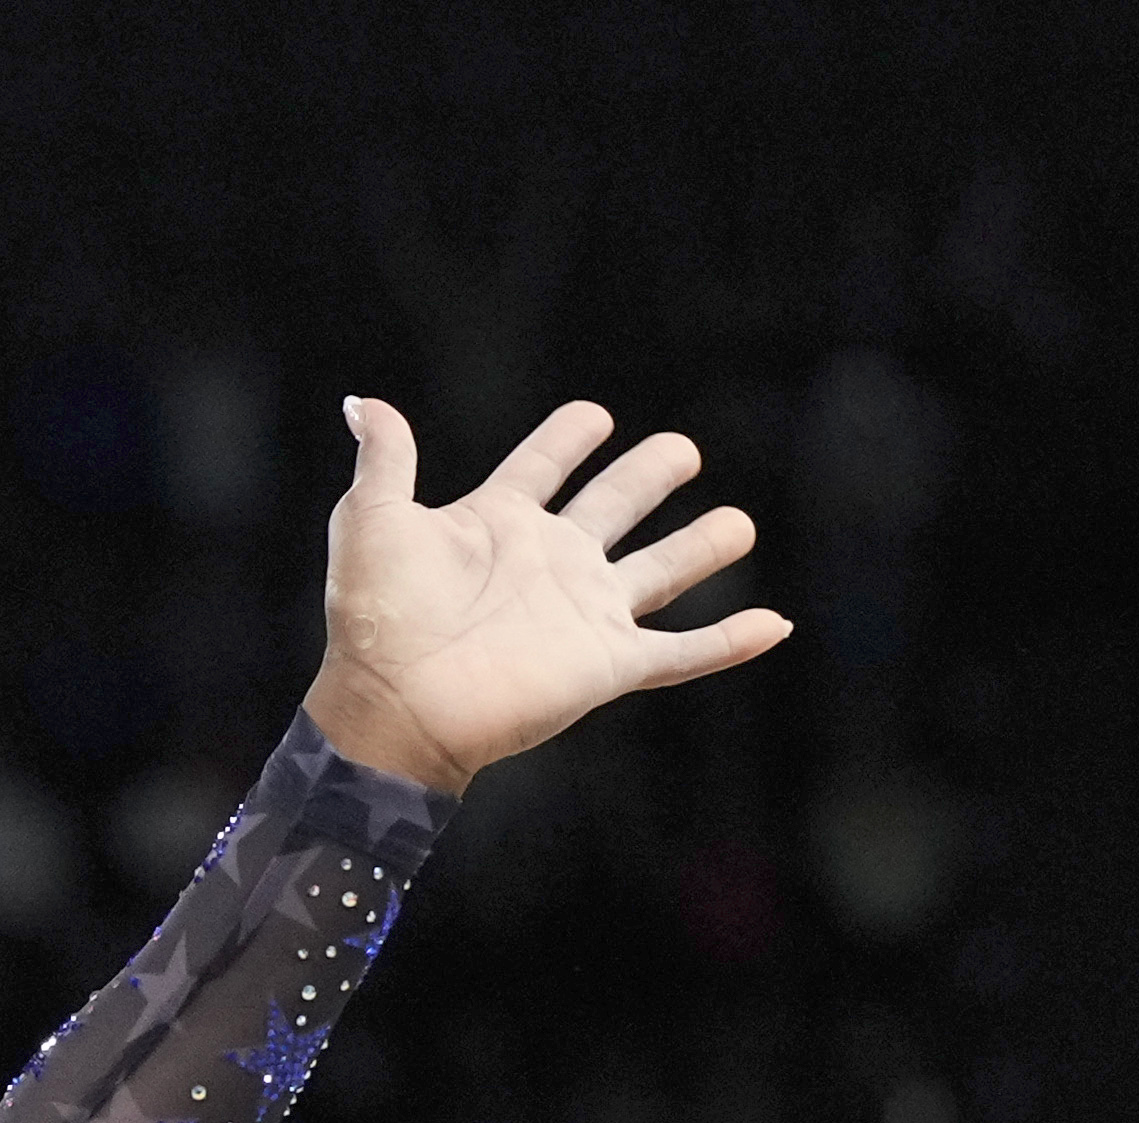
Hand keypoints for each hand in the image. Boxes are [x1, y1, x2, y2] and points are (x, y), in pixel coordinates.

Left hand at [300, 398, 789, 793]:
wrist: (395, 704)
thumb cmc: (376, 618)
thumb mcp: (372, 521)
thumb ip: (385, 458)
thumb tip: (363, 402)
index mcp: (498, 524)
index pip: (542, 467)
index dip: (567, 439)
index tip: (592, 416)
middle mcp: (549, 563)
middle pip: (615, 507)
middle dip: (648, 476)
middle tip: (681, 449)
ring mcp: (583, 613)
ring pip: (661, 572)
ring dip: (701, 547)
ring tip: (740, 523)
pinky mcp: (607, 663)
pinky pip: (682, 652)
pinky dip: (729, 642)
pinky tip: (775, 625)